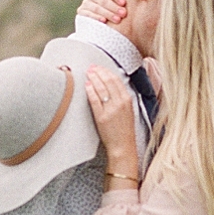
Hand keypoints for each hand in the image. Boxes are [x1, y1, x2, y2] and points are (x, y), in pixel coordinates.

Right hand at [77, 0, 126, 23]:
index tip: (124, 3)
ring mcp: (86, 3)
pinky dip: (96, 18)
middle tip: (123, 14)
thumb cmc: (116, 9)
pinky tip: (104, 21)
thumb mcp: (120, 2)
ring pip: (96, 7)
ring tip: (117, 20)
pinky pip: (88, 14)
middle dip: (113, 7)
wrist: (104, 21)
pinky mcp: (81, 12)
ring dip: (107, 14)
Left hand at [84, 65, 138, 185]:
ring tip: (87, 73)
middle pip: (108, 81)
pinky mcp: (102, 117)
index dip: (106, 71)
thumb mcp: (128, 111)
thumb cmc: (125, 130)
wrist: (123, 146)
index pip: (116, 80)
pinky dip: (90, 91)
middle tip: (91, 67)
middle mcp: (120, 103)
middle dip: (98, 72)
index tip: (100, 67)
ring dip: (93, 78)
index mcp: (128, 100)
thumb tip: (110, 86)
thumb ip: (121, 98)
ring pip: (101, 88)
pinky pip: (94, 100)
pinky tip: (86, 85)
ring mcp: (111, 109)